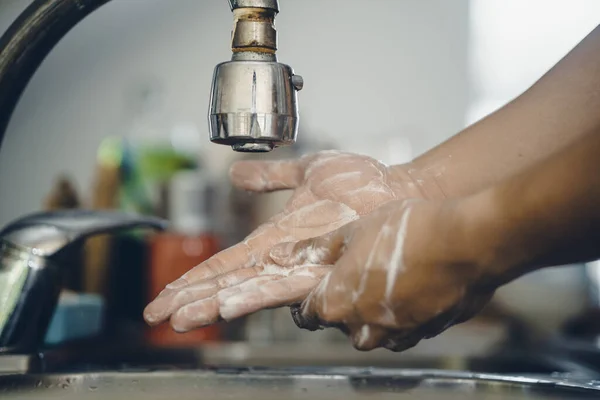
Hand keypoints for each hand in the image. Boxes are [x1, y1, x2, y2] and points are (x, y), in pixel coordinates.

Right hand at [143, 151, 442, 331]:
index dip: (193, 279)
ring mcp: (301, 266)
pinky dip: (251, 296)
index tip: (164, 294)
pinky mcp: (323, 269)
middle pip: (228, 283)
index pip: (225, 264)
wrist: (399, 190)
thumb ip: (271, 175)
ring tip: (181, 318)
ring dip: (212, 304)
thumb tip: (236, 174)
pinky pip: (282, 286)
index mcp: (274, 240)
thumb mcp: (308, 171)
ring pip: (247, 291)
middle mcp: (282, 259)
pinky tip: (227, 305)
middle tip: (157, 315)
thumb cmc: (362, 183)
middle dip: (191, 299)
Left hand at [273, 199, 494, 351]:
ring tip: (386, 275)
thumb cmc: (407, 232)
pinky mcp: (426, 333)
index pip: (306, 314)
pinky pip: (404, 328)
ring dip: (372, 310)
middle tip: (355, 272)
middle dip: (342, 302)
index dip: (306, 300)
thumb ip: (316, 249)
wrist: (467, 242)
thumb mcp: (352, 231)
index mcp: (336, 304)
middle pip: (340, 322)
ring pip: (373, 329)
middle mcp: (363, 328)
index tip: (312, 288)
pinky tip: (412, 285)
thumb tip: (280, 256)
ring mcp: (397, 334)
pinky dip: (401, 313)